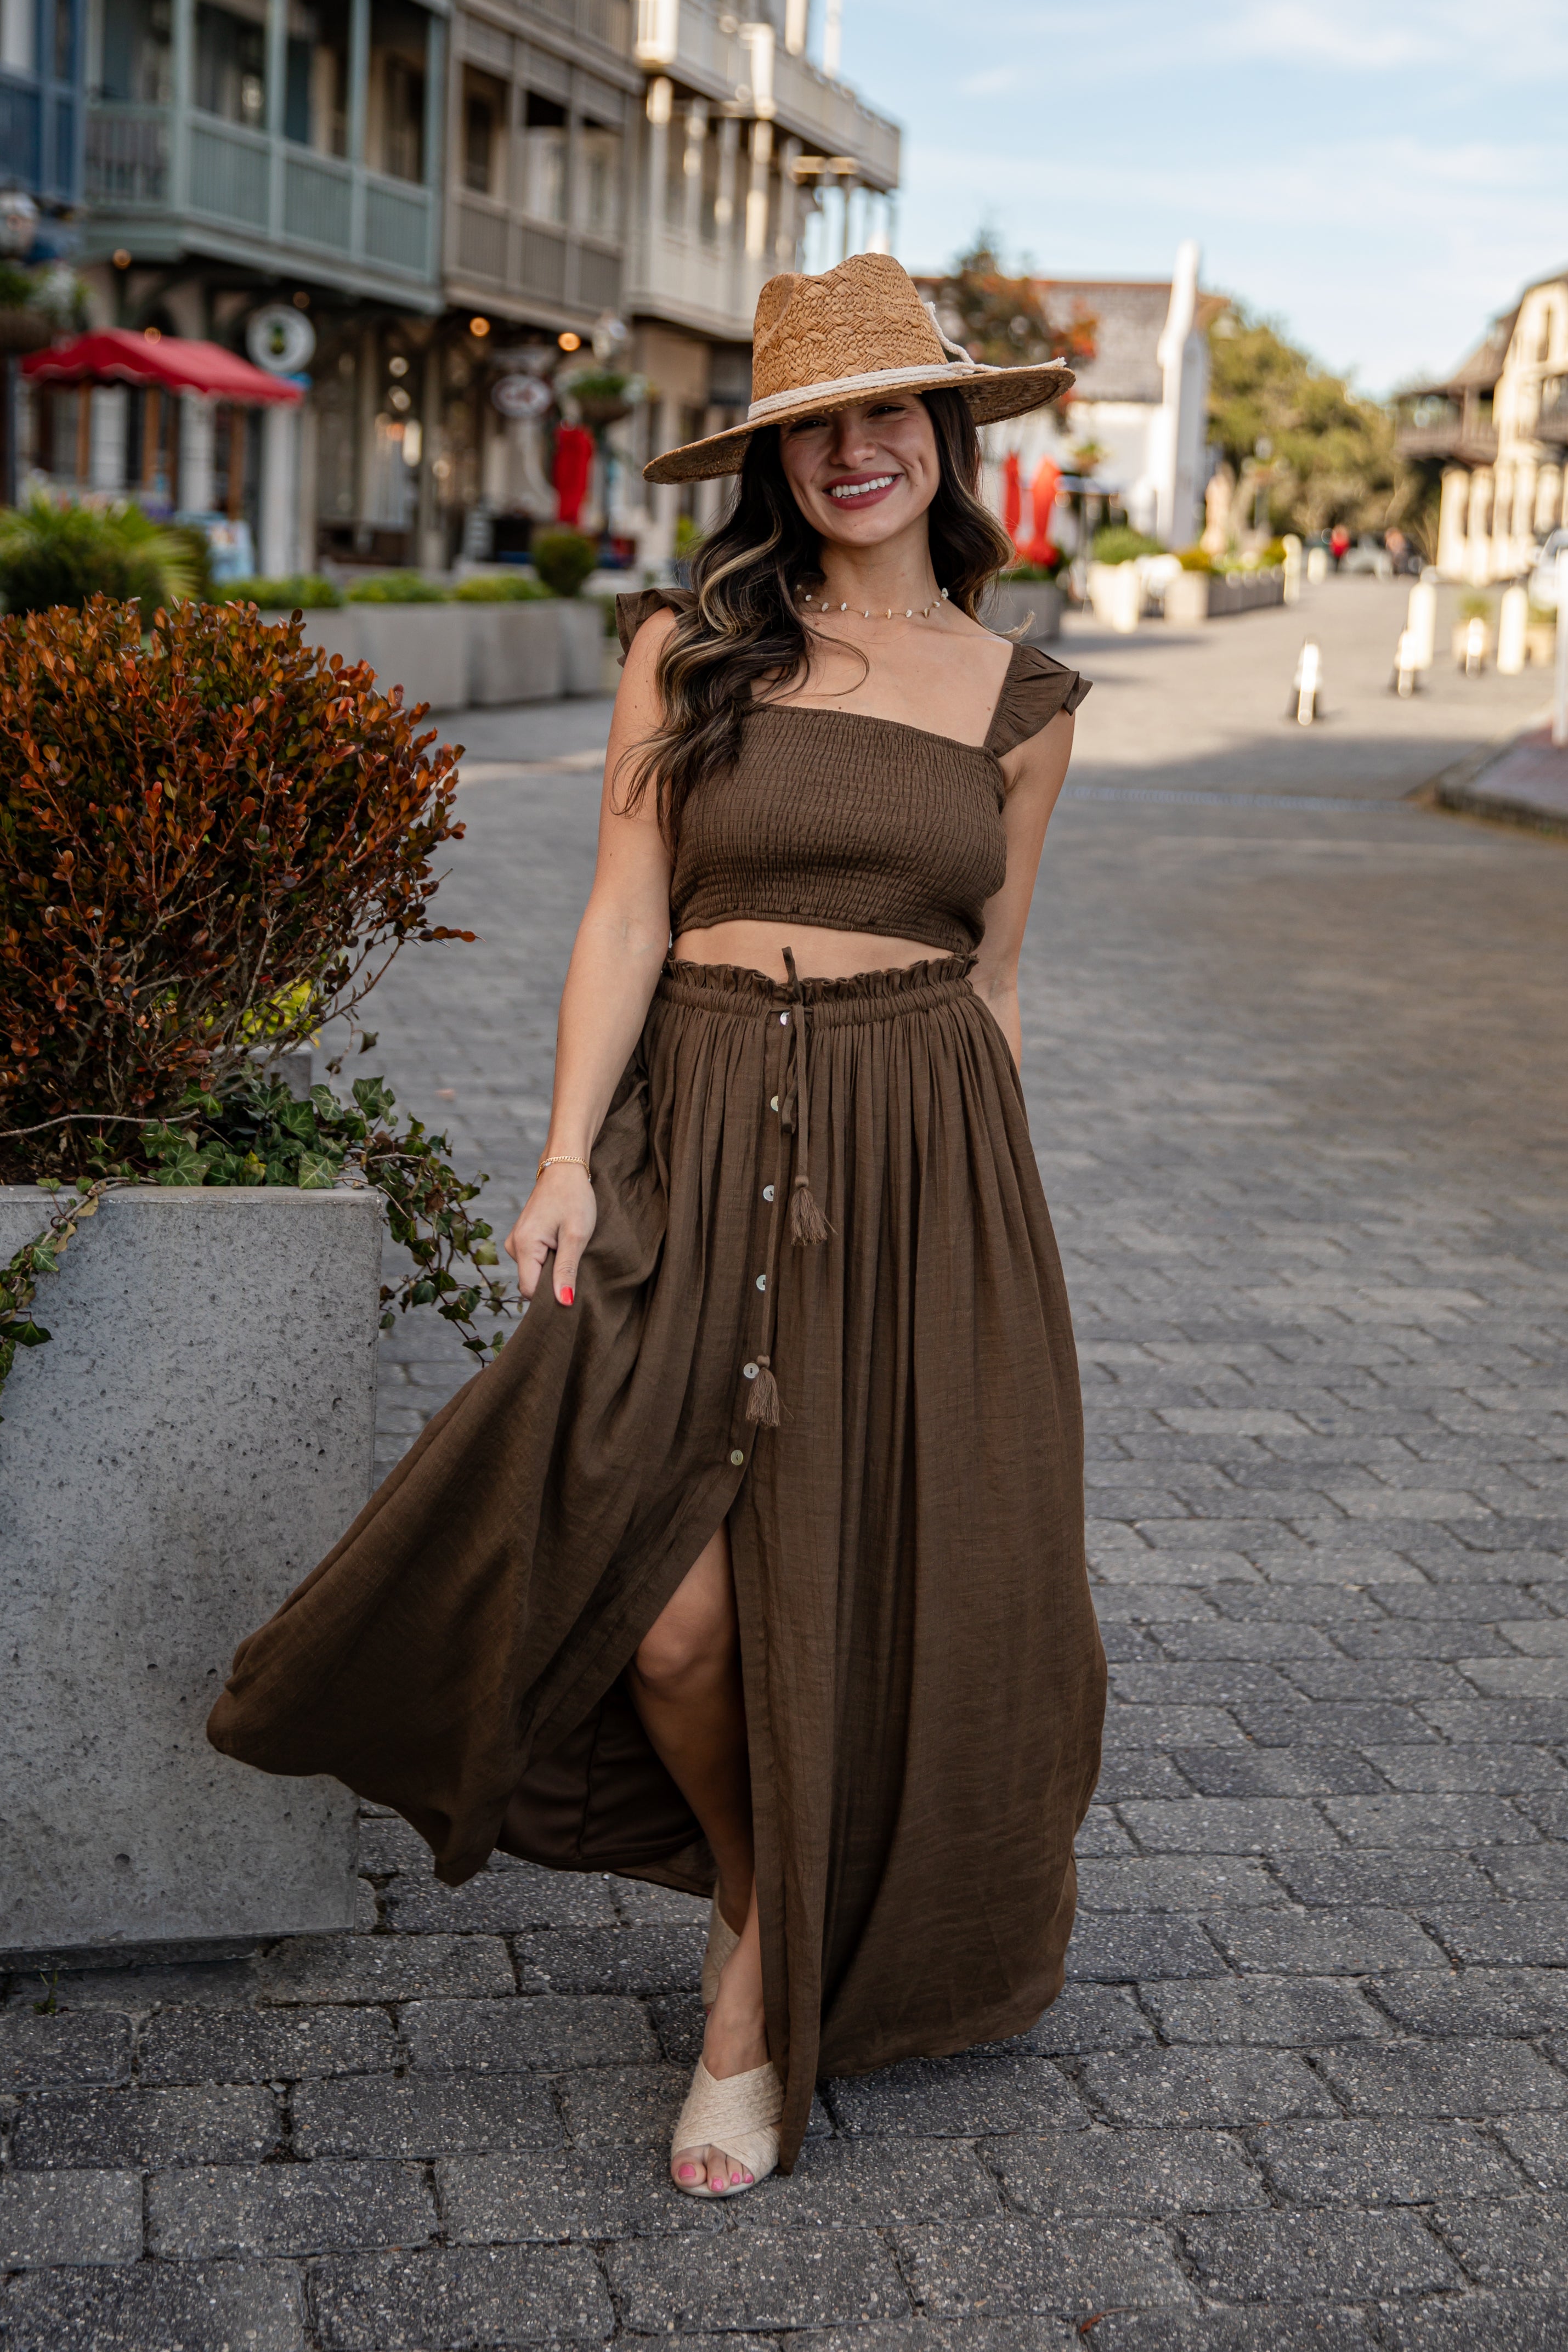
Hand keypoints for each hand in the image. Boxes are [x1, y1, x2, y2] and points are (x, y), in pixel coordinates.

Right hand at [504, 1165, 596, 1305]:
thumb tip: (563, 1303)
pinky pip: (534, 1261)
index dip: (551, 1295)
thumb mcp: (576, 1236)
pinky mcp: (522, 1239)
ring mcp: (516, 1241)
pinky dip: (550, 1259)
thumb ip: (567, 1271)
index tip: (573, 1288)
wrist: (564, 1169)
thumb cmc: (574, 1198)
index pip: (530, 1290)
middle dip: (553, 1281)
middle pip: (531, 1282)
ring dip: (553, 1268)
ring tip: (570, 1248)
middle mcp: (514, 1246)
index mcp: (524, 1245)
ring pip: (534, 1272)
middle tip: (576, 1263)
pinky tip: (563, 1244)